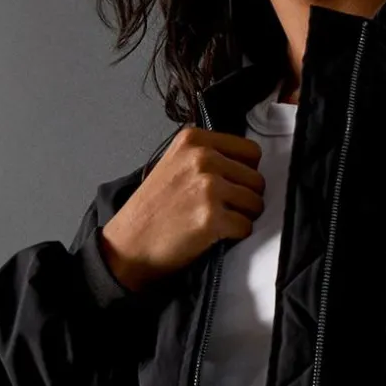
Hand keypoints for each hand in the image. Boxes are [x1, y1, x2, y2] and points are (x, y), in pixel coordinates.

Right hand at [99, 126, 264, 290]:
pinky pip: (247, 227)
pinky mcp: (211, 217)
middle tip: (220, 209)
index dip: (246, 173)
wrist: (128, 245)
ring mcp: (208, 187)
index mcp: (194, 140)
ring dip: (242, 216)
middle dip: (245, 197)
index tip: (230, 185)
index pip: (251, 151)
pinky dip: (235, 235)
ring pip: (256, 203)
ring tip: (216, 221)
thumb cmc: (152, 209)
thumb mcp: (175, 163)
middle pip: (257, 179)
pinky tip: (213, 235)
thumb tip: (248, 165)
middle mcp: (202, 158)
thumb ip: (208, 156)